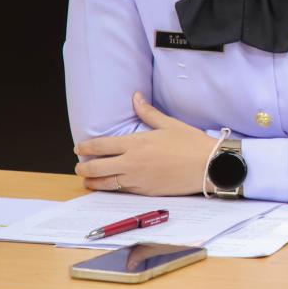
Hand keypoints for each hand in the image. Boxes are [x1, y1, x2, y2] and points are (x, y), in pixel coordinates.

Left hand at [74, 92, 217, 195]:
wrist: (208, 166)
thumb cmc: (191, 144)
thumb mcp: (170, 124)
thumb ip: (148, 113)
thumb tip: (136, 97)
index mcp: (137, 143)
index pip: (101, 146)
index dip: (86, 148)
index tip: (79, 148)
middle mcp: (132, 162)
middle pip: (96, 167)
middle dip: (83, 167)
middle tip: (79, 166)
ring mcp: (137, 179)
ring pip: (105, 182)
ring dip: (92, 181)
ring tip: (87, 180)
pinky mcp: (145, 191)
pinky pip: (121, 191)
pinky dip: (110, 189)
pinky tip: (108, 187)